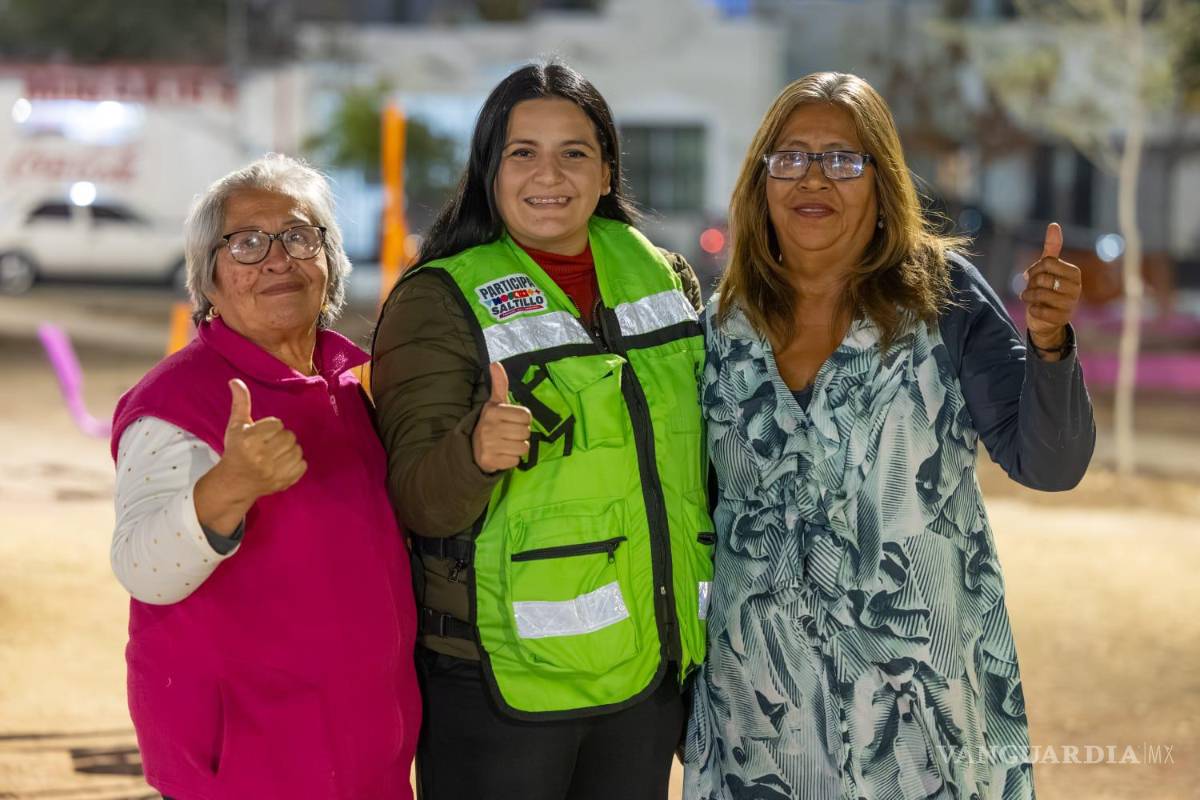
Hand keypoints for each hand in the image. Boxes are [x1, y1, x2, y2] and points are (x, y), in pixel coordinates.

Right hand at [217, 379, 306, 499]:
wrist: (234, 483)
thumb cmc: (236, 450)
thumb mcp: (236, 426)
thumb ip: (240, 402)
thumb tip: (235, 380)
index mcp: (249, 441)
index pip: (277, 424)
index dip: (271, 428)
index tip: (261, 435)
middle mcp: (261, 457)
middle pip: (289, 436)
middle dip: (281, 438)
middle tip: (270, 445)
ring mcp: (273, 472)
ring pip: (297, 450)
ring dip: (289, 450)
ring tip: (276, 454)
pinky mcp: (283, 482)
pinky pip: (303, 465)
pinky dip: (296, 463)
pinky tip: (282, 464)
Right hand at [471, 363, 531, 472]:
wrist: (472, 449)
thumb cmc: (490, 424)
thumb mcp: (494, 404)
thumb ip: (499, 384)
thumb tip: (495, 363)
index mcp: (493, 411)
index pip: (526, 416)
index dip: (523, 420)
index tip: (512, 422)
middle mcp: (490, 427)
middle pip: (526, 432)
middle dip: (521, 434)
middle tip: (509, 434)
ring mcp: (489, 445)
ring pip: (523, 447)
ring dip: (518, 448)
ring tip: (507, 444)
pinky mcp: (490, 461)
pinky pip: (516, 461)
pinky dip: (511, 459)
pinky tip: (502, 454)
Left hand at [1021, 222, 1081, 356]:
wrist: (1046, 319)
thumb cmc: (1047, 289)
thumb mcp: (1048, 268)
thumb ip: (1052, 248)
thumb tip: (1054, 225)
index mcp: (1074, 273)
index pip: (1047, 262)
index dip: (1034, 269)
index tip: (1032, 275)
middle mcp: (1076, 288)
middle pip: (1042, 278)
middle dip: (1031, 284)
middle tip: (1032, 289)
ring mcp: (1070, 304)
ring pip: (1039, 294)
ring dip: (1028, 296)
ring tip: (1030, 299)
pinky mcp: (1061, 319)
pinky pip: (1038, 310)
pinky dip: (1032, 310)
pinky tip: (1036, 310)